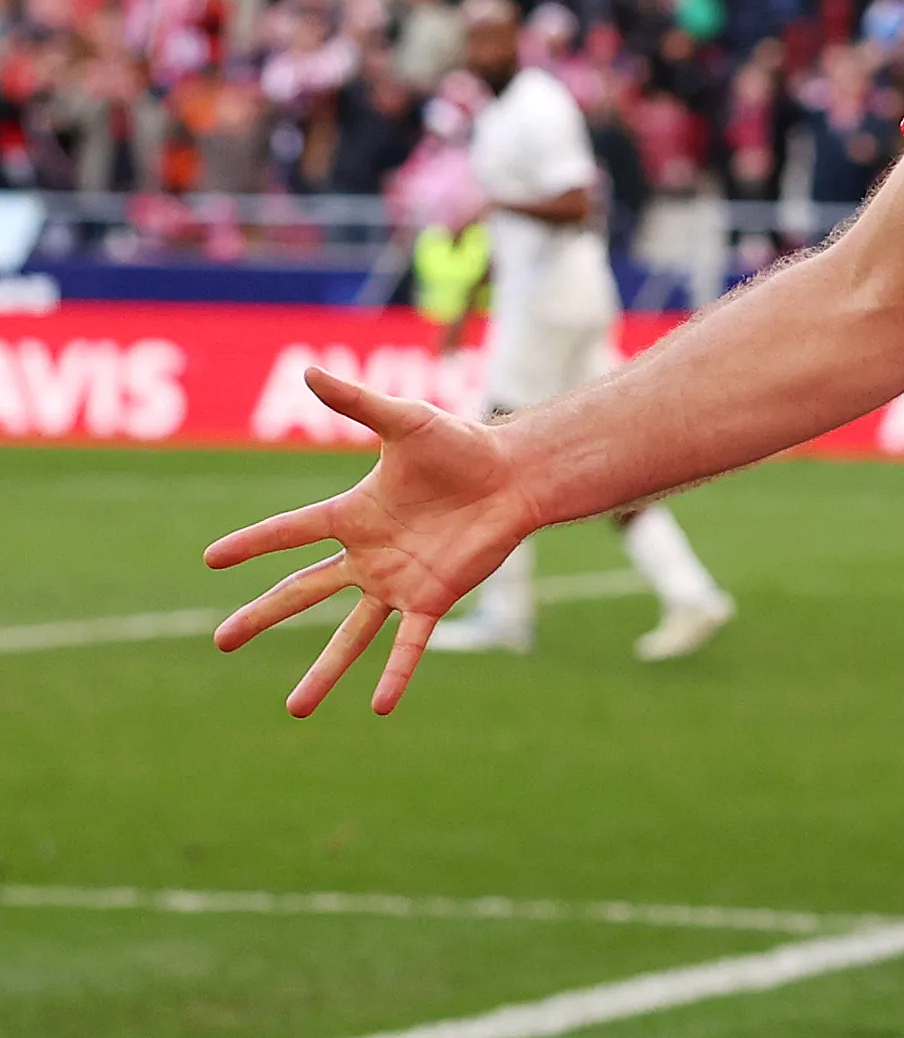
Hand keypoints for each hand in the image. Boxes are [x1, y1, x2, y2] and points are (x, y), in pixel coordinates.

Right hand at [203, 369, 538, 715]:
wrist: (515, 475)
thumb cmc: (462, 445)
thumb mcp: (405, 422)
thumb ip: (358, 403)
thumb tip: (309, 370)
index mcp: (354, 514)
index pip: (290, 530)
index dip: (252, 544)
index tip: (210, 559)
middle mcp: (368, 554)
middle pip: (303, 591)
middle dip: (262, 616)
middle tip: (221, 641)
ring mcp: (398, 581)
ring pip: (349, 633)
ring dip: (323, 671)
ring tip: (294, 710)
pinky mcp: (434, 597)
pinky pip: (409, 643)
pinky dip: (395, 673)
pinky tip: (378, 706)